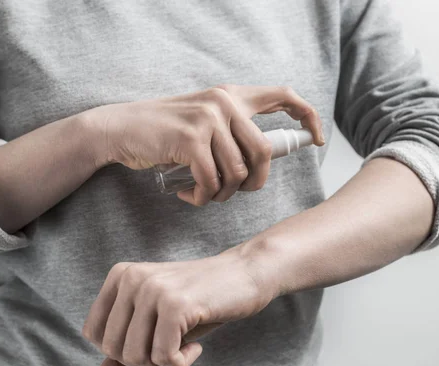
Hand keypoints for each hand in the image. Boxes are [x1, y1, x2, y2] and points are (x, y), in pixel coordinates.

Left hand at [81, 247, 275, 365]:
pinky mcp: (176, 304)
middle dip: (144, 362)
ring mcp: (153, 289)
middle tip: (173, 349)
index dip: (121, 351)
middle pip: (113, 349)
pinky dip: (181, 364)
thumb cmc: (200, 301)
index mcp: (120, 275)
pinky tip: (196, 346)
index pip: (93, 334)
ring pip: (135, 357)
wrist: (245, 274)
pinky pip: (164, 358)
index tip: (152, 342)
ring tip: (185, 347)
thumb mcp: (159, 324)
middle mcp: (131, 278)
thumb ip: (128, 349)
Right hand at [86, 84, 323, 205]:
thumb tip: (261, 160)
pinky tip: (190, 195)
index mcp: (231, 95)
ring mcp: (208, 119)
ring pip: (238, 173)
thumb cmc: (163, 132)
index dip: (307, 117)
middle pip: (264, 152)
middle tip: (237, 193)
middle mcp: (224, 102)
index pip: (283, 96)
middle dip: (255, 183)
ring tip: (205, 193)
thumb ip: (231, 130)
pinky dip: (204, 197)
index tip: (317, 139)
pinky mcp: (190, 139)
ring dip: (223, 194)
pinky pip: (213, 182)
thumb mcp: (203, 120)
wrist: (121, 129)